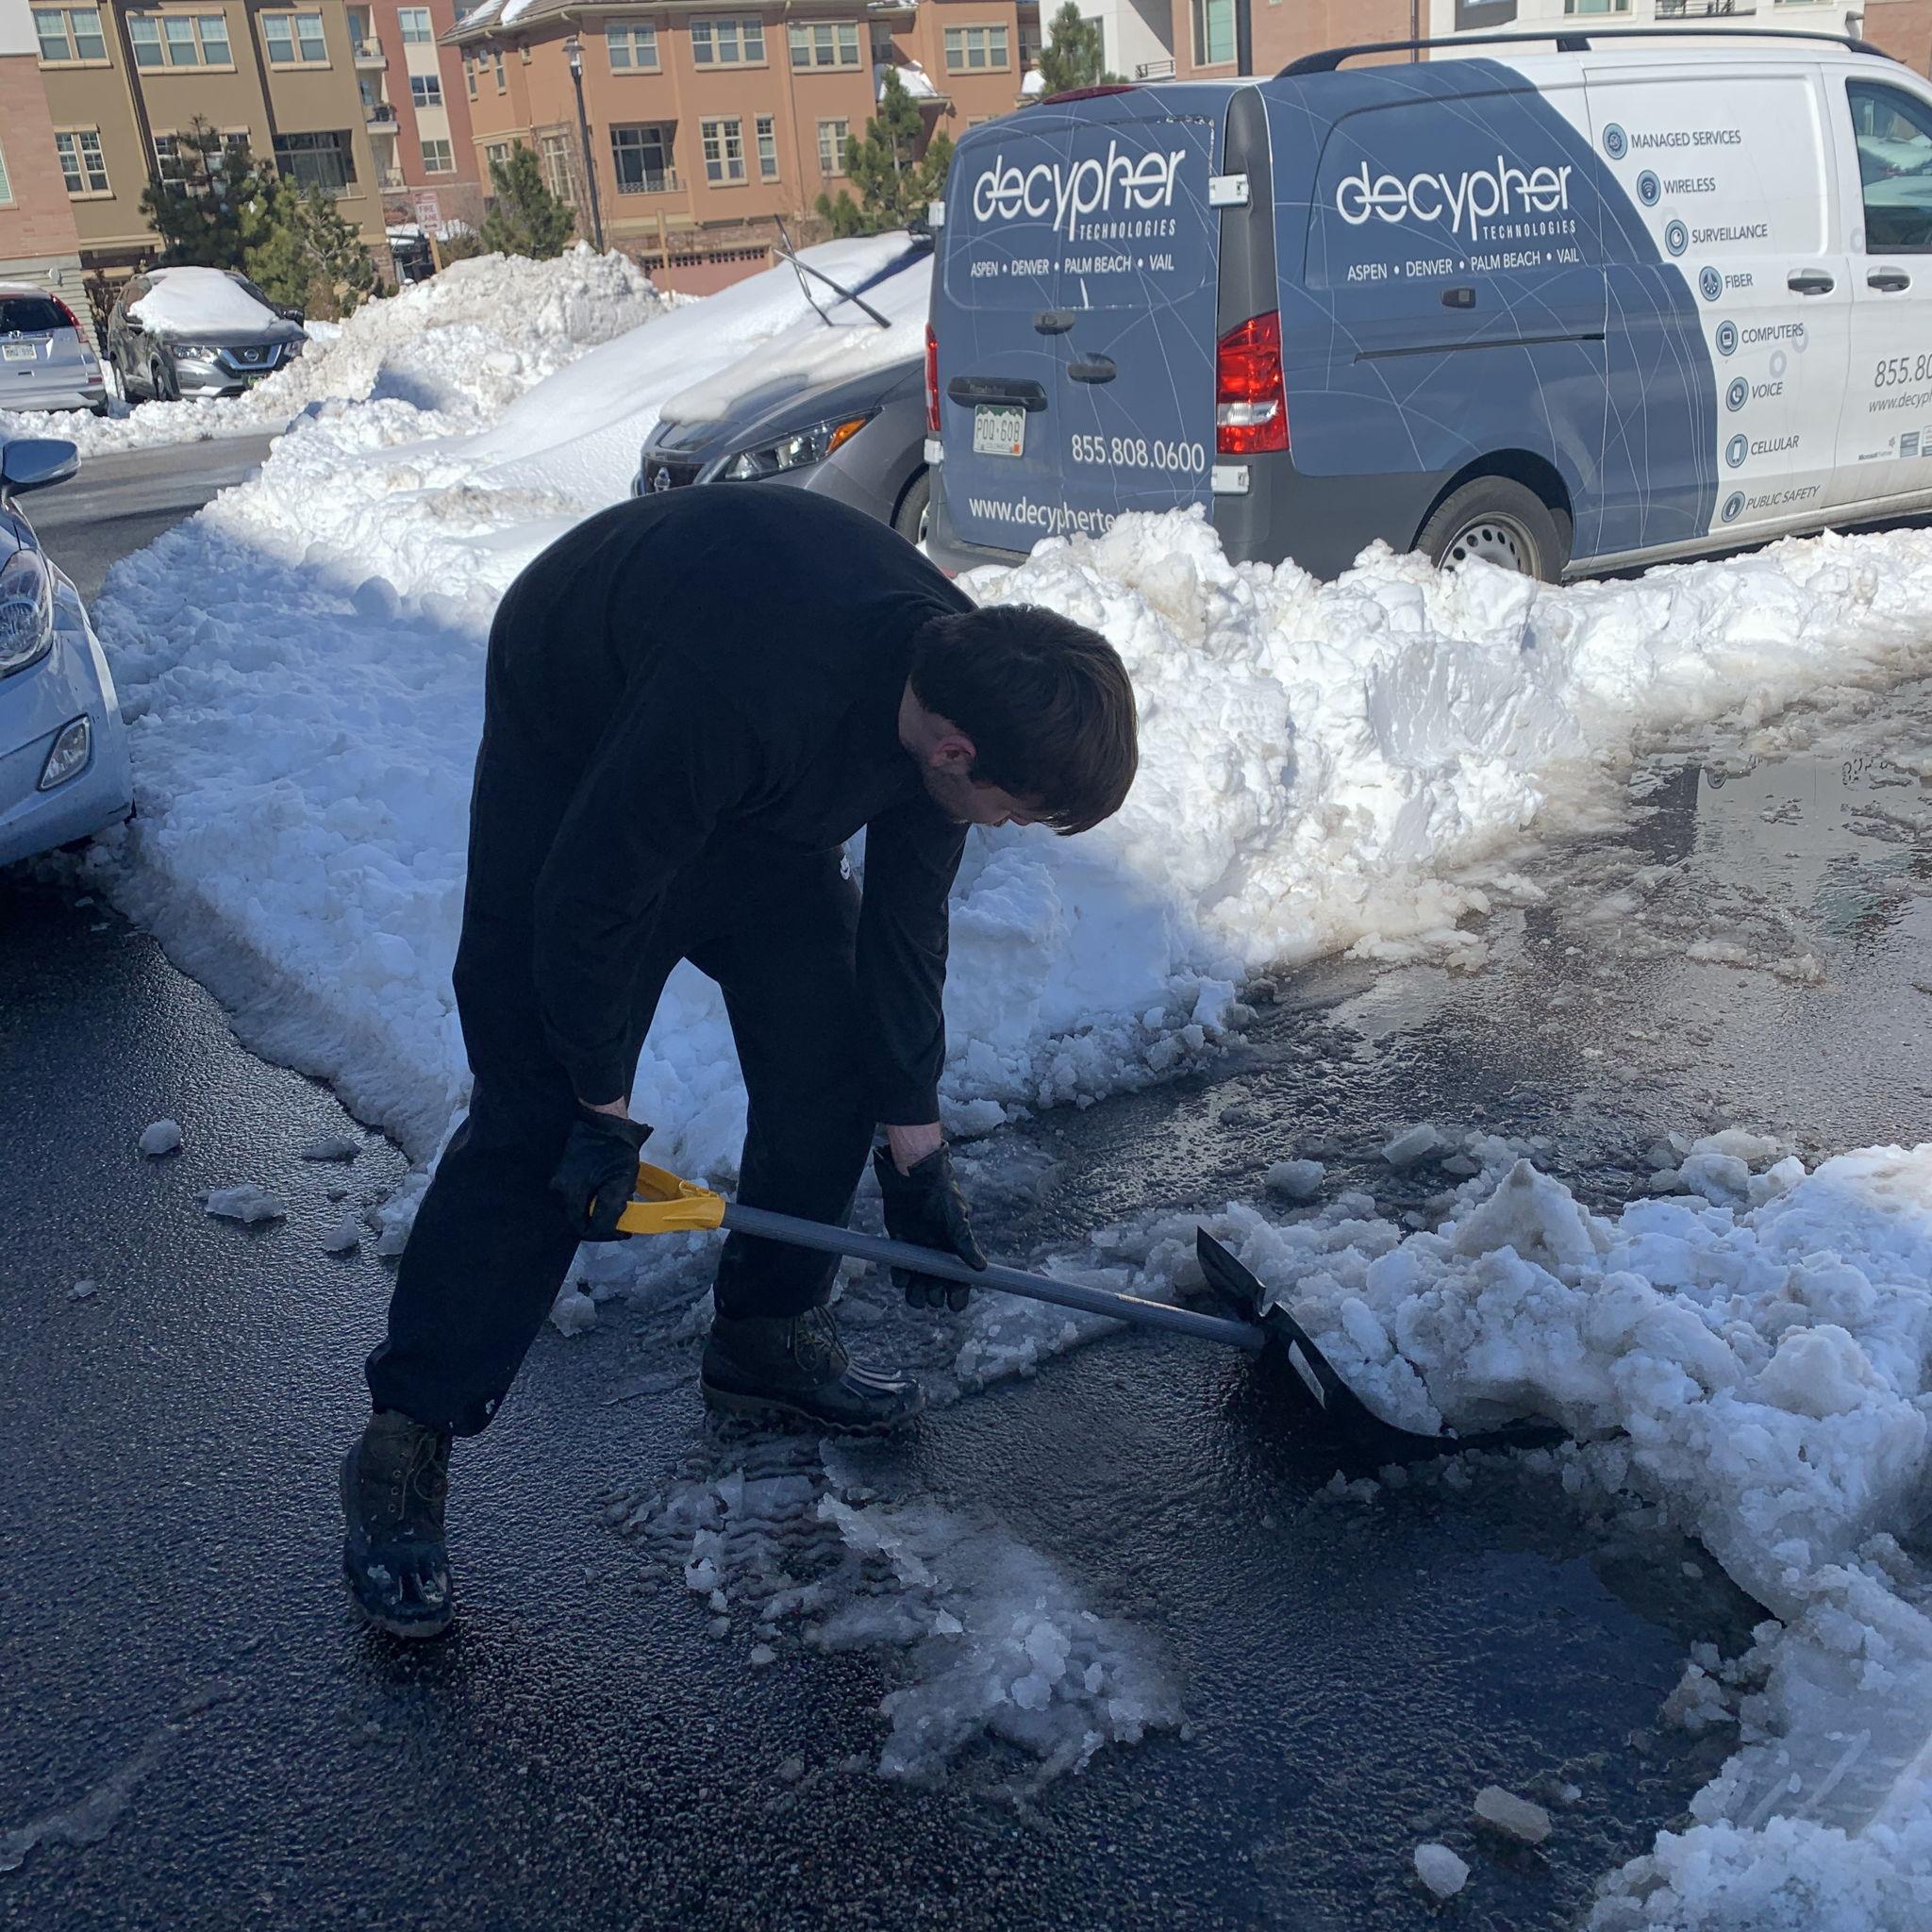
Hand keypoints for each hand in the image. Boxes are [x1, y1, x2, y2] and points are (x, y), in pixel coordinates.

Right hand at [551, 1105, 651, 1241]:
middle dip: (602, 1223)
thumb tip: (610, 1229)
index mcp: (570, 1192)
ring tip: (619, 1204)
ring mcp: (560, 1180)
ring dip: (598, 1211)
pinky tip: (609, 1192)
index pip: (582, 1228)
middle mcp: (559, 1190)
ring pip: (579, 1209)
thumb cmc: (615, 1147)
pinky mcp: (565, 1173)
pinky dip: (594, 1200)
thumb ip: (613, 1207)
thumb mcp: (621, 1179)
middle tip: (623, 1218)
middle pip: (579, 1220)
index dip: (604, 1235)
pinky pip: (578, 1196)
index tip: (624, 1232)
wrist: (603, 1117)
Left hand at [872, 1142, 985, 1311]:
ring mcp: (919, 1257)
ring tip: (917, 1290)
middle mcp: (938, 1259)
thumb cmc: (942, 1196)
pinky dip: (901, 1279)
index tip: (954, 1302)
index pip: (959, 1285)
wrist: (914, 1181)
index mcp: (955, 1254)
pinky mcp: (902, 1251)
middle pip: (938, 1292)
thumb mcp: (957, 1219)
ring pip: (918, 1289)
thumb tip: (980, 1267)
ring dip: (916, 1295)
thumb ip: (965, 1243)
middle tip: (933, 1290)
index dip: (958, 1296)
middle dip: (935, 1296)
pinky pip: (901, 1275)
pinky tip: (903, 1274)